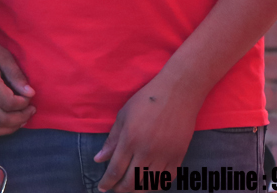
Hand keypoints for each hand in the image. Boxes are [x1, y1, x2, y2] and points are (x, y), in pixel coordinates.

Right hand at [0, 33, 34, 137]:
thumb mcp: (1, 54)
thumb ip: (15, 73)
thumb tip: (30, 93)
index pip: (9, 102)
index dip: (24, 104)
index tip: (30, 97)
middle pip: (2, 119)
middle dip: (21, 118)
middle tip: (30, 111)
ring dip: (10, 128)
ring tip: (21, 119)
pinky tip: (4, 125)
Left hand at [93, 76, 198, 191]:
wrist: (178, 93)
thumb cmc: (146, 100)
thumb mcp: (123, 116)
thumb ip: (112, 140)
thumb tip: (98, 159)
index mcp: (130, 139)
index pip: (115, 170)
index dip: (107, 182)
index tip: (102, 187)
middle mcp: (146, 151)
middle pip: (131, 182)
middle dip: (120, 190)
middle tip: (115, 190)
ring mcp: (164, 155)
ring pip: (149, 184)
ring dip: (137, 191)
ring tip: (130, 189)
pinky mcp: (178, 156)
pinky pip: (166, 179)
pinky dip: (156, 184)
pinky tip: (149, 183)